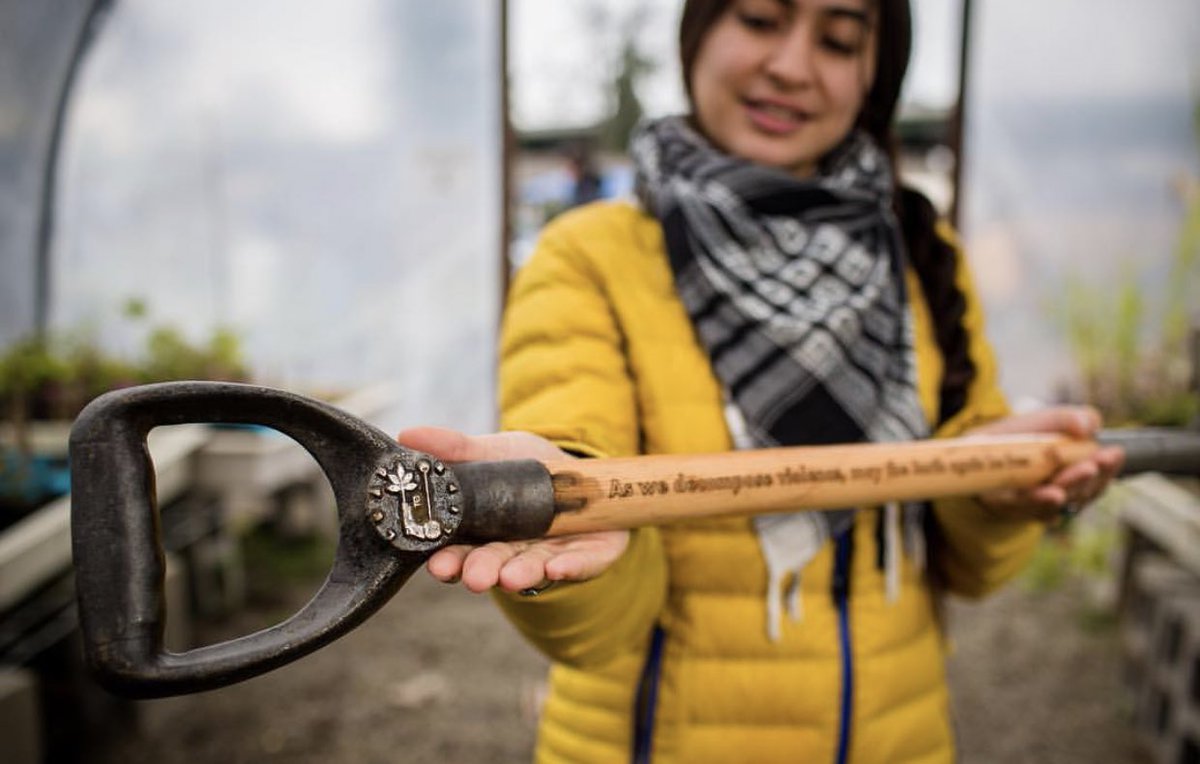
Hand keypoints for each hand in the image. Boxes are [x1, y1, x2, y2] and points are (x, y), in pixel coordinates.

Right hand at [396, 427, 629, 593]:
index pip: (458, 552)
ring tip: (510, 578)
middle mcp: (513, 552)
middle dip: (483, 571)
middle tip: (475, 577)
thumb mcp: (493, 451)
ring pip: (532, 569)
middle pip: (493, 564)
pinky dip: (570, 567)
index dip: (448, 561)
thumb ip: (456, 448)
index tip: (437, 565)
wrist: (583, 470)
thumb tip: (408, 433)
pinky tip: (559, 568)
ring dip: (520, 574)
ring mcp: (550, 556)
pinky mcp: (588, 555)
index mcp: (482, 533)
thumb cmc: (530, 467)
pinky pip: (580, 564)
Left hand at [966, 406, 1124, 521]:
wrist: (974, 452)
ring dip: (1060, 494)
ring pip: (1054, 505)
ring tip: (1062, 487)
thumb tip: (1088, 424)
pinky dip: (1033, 503)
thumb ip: (1069, 418)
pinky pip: (1022, 509)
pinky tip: (1043, 495)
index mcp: (1076, 472)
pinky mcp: (1010, 508)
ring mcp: (1036, 504)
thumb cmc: (1019, 436)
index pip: (1100, 475)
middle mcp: (1060, 492)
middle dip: (1085, 480)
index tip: (1113, 453)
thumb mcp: (1045, 421)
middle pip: (1080, 493)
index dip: (1109, 467)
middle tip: (1090, 467)